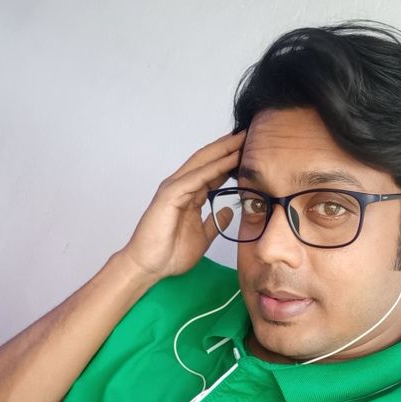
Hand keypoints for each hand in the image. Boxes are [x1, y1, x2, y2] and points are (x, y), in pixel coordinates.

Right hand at [120, 129, 246, 280]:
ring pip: (202, 163)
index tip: (250, 151)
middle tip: (250, 134)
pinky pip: (195, 178)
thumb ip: (214, 222)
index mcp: (189, 195)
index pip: (212, 171)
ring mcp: (174, 188)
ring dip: (223, 151)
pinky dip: (212, 168)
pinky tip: (228, 160)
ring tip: (242, 139)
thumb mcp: (202, 236)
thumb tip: (227, 211)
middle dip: (228, 146)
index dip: (230, 159)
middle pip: (208, 160)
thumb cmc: (169, 253)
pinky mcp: (170, 195)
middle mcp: (181, 186)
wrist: (149, 267)